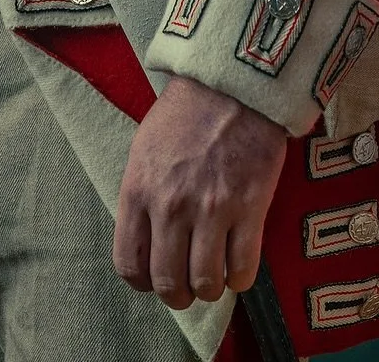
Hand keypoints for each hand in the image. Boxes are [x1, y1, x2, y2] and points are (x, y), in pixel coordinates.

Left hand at [113, 75, 286, 310]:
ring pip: (206, 284)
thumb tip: (146, 243)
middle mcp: (171, 206)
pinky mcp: (249, 207)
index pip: (129, 265)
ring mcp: (211, 208)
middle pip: (168, 284)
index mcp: (138, 190)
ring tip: (214, 277)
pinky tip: (238, 265)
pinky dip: (240, 278)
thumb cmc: (186, 115)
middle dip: (178, 296)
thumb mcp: (145, 150)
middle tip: (188, 287)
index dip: (143, 283)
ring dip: (210, 290)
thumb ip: (142, 198)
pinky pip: (243, 270)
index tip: (155, 278)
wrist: (232, 82)